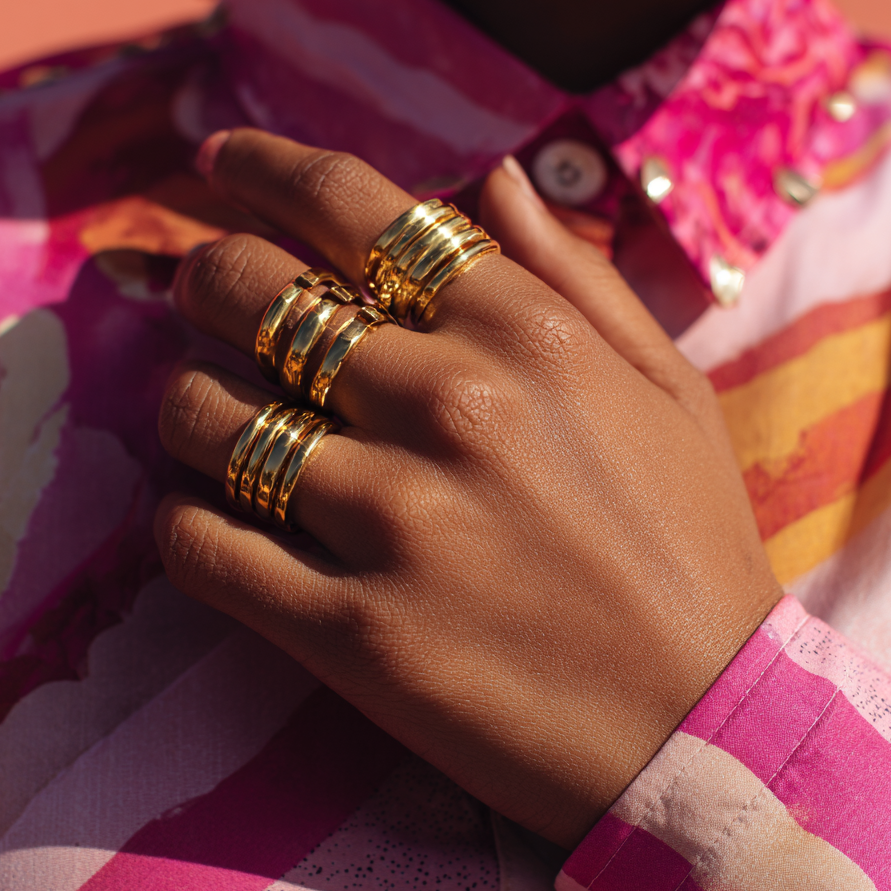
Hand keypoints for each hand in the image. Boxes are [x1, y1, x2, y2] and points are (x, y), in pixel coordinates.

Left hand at [155, 129, 780, 847]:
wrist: (708, 731)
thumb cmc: (690, 547)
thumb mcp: (665, 387)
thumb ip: (571, 272)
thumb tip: (491, 177)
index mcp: (522, 332)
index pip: (353, 206)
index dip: (264, 166)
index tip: (216, 160)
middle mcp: (449, 404)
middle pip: (253, 292)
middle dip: (204, 278)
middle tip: (199, 292)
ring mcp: (395, 520)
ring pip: (206, 416)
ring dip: (187, 405)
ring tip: (211, 414)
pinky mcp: (353, 632)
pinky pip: (200, 545)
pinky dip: (182, 519)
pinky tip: (210, 516)